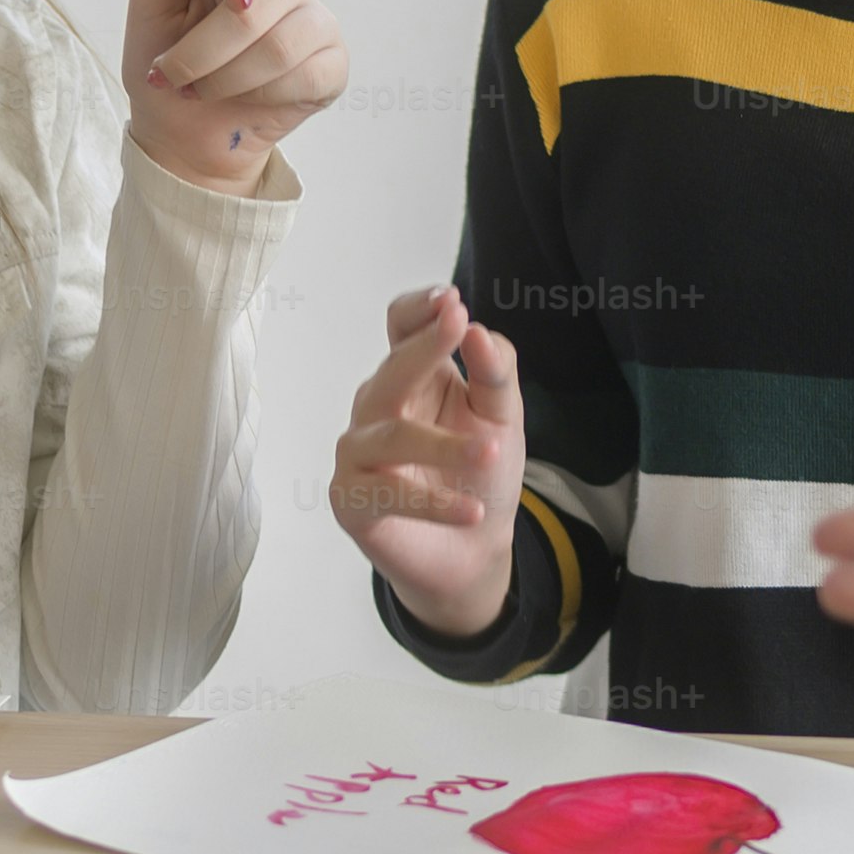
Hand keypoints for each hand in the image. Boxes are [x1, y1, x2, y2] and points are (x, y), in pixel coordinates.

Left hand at [123, 0, 347, 192]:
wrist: (182, 131)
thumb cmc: (163, 59)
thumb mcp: (151, 2)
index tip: (229, 4)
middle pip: (262, 8)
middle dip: (208, 54)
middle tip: (175, 78)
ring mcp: (315, 22)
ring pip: (283, 47)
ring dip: (229, 80)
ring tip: (204, 91)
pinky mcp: (333, 64)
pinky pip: (308, 76)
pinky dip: (264, 96)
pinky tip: (248, 99)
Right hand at [331, 286, 525, 636]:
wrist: (472, 551)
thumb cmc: (479, 474)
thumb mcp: (502, 419)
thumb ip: (495, 374)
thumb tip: (479, 330)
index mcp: (412, 376)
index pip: (400, 328)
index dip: (418, 311)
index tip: (451, 302)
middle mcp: (377, 407)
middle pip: (392, 371)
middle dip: (424, 349)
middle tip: (459, 327)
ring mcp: (358, 452)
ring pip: (394, 436)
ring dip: (445, 445)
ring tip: (492, 451)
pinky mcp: (350, 499)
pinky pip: (388, 493)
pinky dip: (433, 504)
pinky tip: (473, 511)